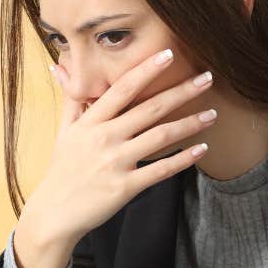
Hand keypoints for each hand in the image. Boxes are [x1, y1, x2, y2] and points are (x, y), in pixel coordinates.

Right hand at [14, 49, 214, 267]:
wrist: (55, 213)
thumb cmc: (62, 170)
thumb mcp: (63, 132)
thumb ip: (71, 99)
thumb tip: (59, 66)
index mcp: (89, 122)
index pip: (122, 89)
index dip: (146, 70)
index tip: (168, 54)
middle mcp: (103, 138)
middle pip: (149, 108)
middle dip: (181, 91)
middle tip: (207, 78)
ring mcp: (115, 162)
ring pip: (160, 137)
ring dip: (190, 123)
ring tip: (212, 114)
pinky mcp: (125, 186)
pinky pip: (160, 170)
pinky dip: (183, 159)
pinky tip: (201, 149)